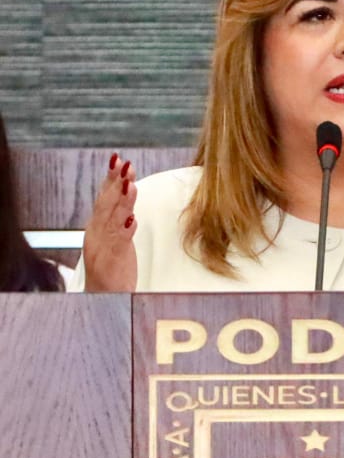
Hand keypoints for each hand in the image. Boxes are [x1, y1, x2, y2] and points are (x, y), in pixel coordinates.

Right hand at [82, 153, 137, 291]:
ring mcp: (103, 247)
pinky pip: (119, 243)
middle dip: (115, 182)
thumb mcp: (113, 239)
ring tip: (129, 183)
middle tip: (124, 163)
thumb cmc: (110, 270)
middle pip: (106, 203)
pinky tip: (132, 219)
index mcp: (97, 227)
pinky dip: (124, 230)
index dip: (110, 178)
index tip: (118, 159)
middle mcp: (96, 234)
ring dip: (121, 200)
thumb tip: (127, 200)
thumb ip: (118, 219)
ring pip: (112, 219)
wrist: (103, 298)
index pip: (103, 197)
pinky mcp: (112, 261)